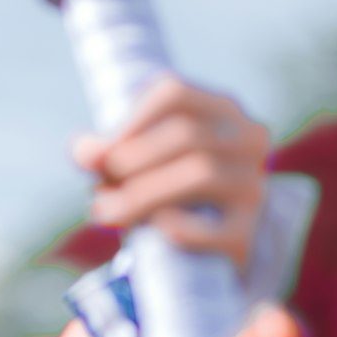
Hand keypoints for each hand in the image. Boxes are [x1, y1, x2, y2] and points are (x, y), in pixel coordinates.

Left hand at [72, 76, 269, 269]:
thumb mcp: (140, 162)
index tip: (100, 155)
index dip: (130, 122)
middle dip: (130, 161)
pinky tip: (154, 230)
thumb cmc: (169, 189)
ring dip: (142, 194)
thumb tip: (83, 152)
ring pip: (201, 173)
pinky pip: (216, 229)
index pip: (174, 94)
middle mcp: (248, 139)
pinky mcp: (248, 233)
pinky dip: (180, 228)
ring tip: (106, 213)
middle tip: (97, 189)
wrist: (215, 241)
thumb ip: (109, 152)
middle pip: (186, 134)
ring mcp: (253, 185)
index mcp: (221, 109)